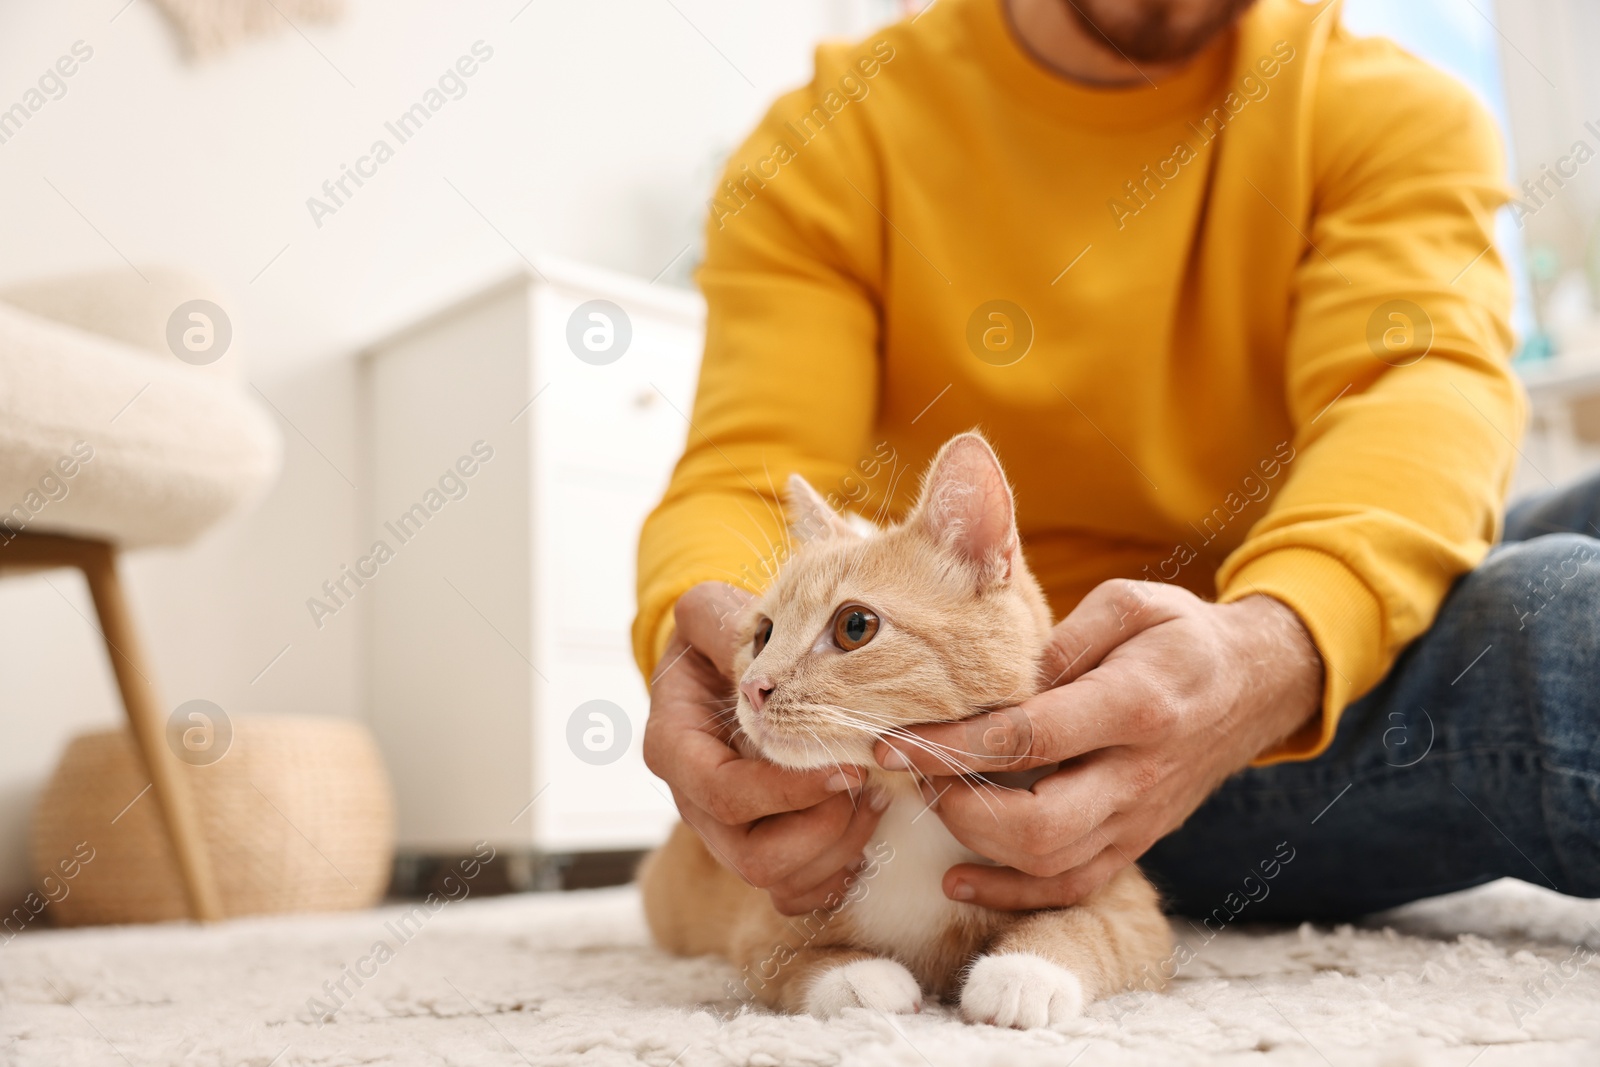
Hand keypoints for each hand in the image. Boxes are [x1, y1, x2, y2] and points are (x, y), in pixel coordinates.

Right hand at [643, 580, 887, 914]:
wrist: (721, 668)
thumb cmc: (719, 641)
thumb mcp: (711, 616)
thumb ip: (725, 625)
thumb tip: (759, 646)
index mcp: (675, 749)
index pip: (724, 793)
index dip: (788, 791)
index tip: (847, 767)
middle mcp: (694, 803)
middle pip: (753, 856)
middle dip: (823, 829)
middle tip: (870, 785)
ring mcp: (726, 834)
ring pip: (780, 881)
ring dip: (839, 850)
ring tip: (876, 799)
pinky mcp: (759, 848)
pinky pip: (796, 893)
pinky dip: (836, 876)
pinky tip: (865, 832)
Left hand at [873, 580, 1321, 909]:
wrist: (1258, 684)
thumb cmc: (1181, 636)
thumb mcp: (1130, 604)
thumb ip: (1064, 637)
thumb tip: (1000, 676)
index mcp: (1135, 704)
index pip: (1028, 738)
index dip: (952, 745)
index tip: (896, 741)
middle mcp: (1138, 773)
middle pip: (1038, 824)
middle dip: (958, 807)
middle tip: (914, 774)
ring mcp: (1139, 817)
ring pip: (1050, 863)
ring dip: (975, 843)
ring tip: (932, 801)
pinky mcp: (1135, 841)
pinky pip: (1071, 885)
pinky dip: (1011, 893)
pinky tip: (958, 877)